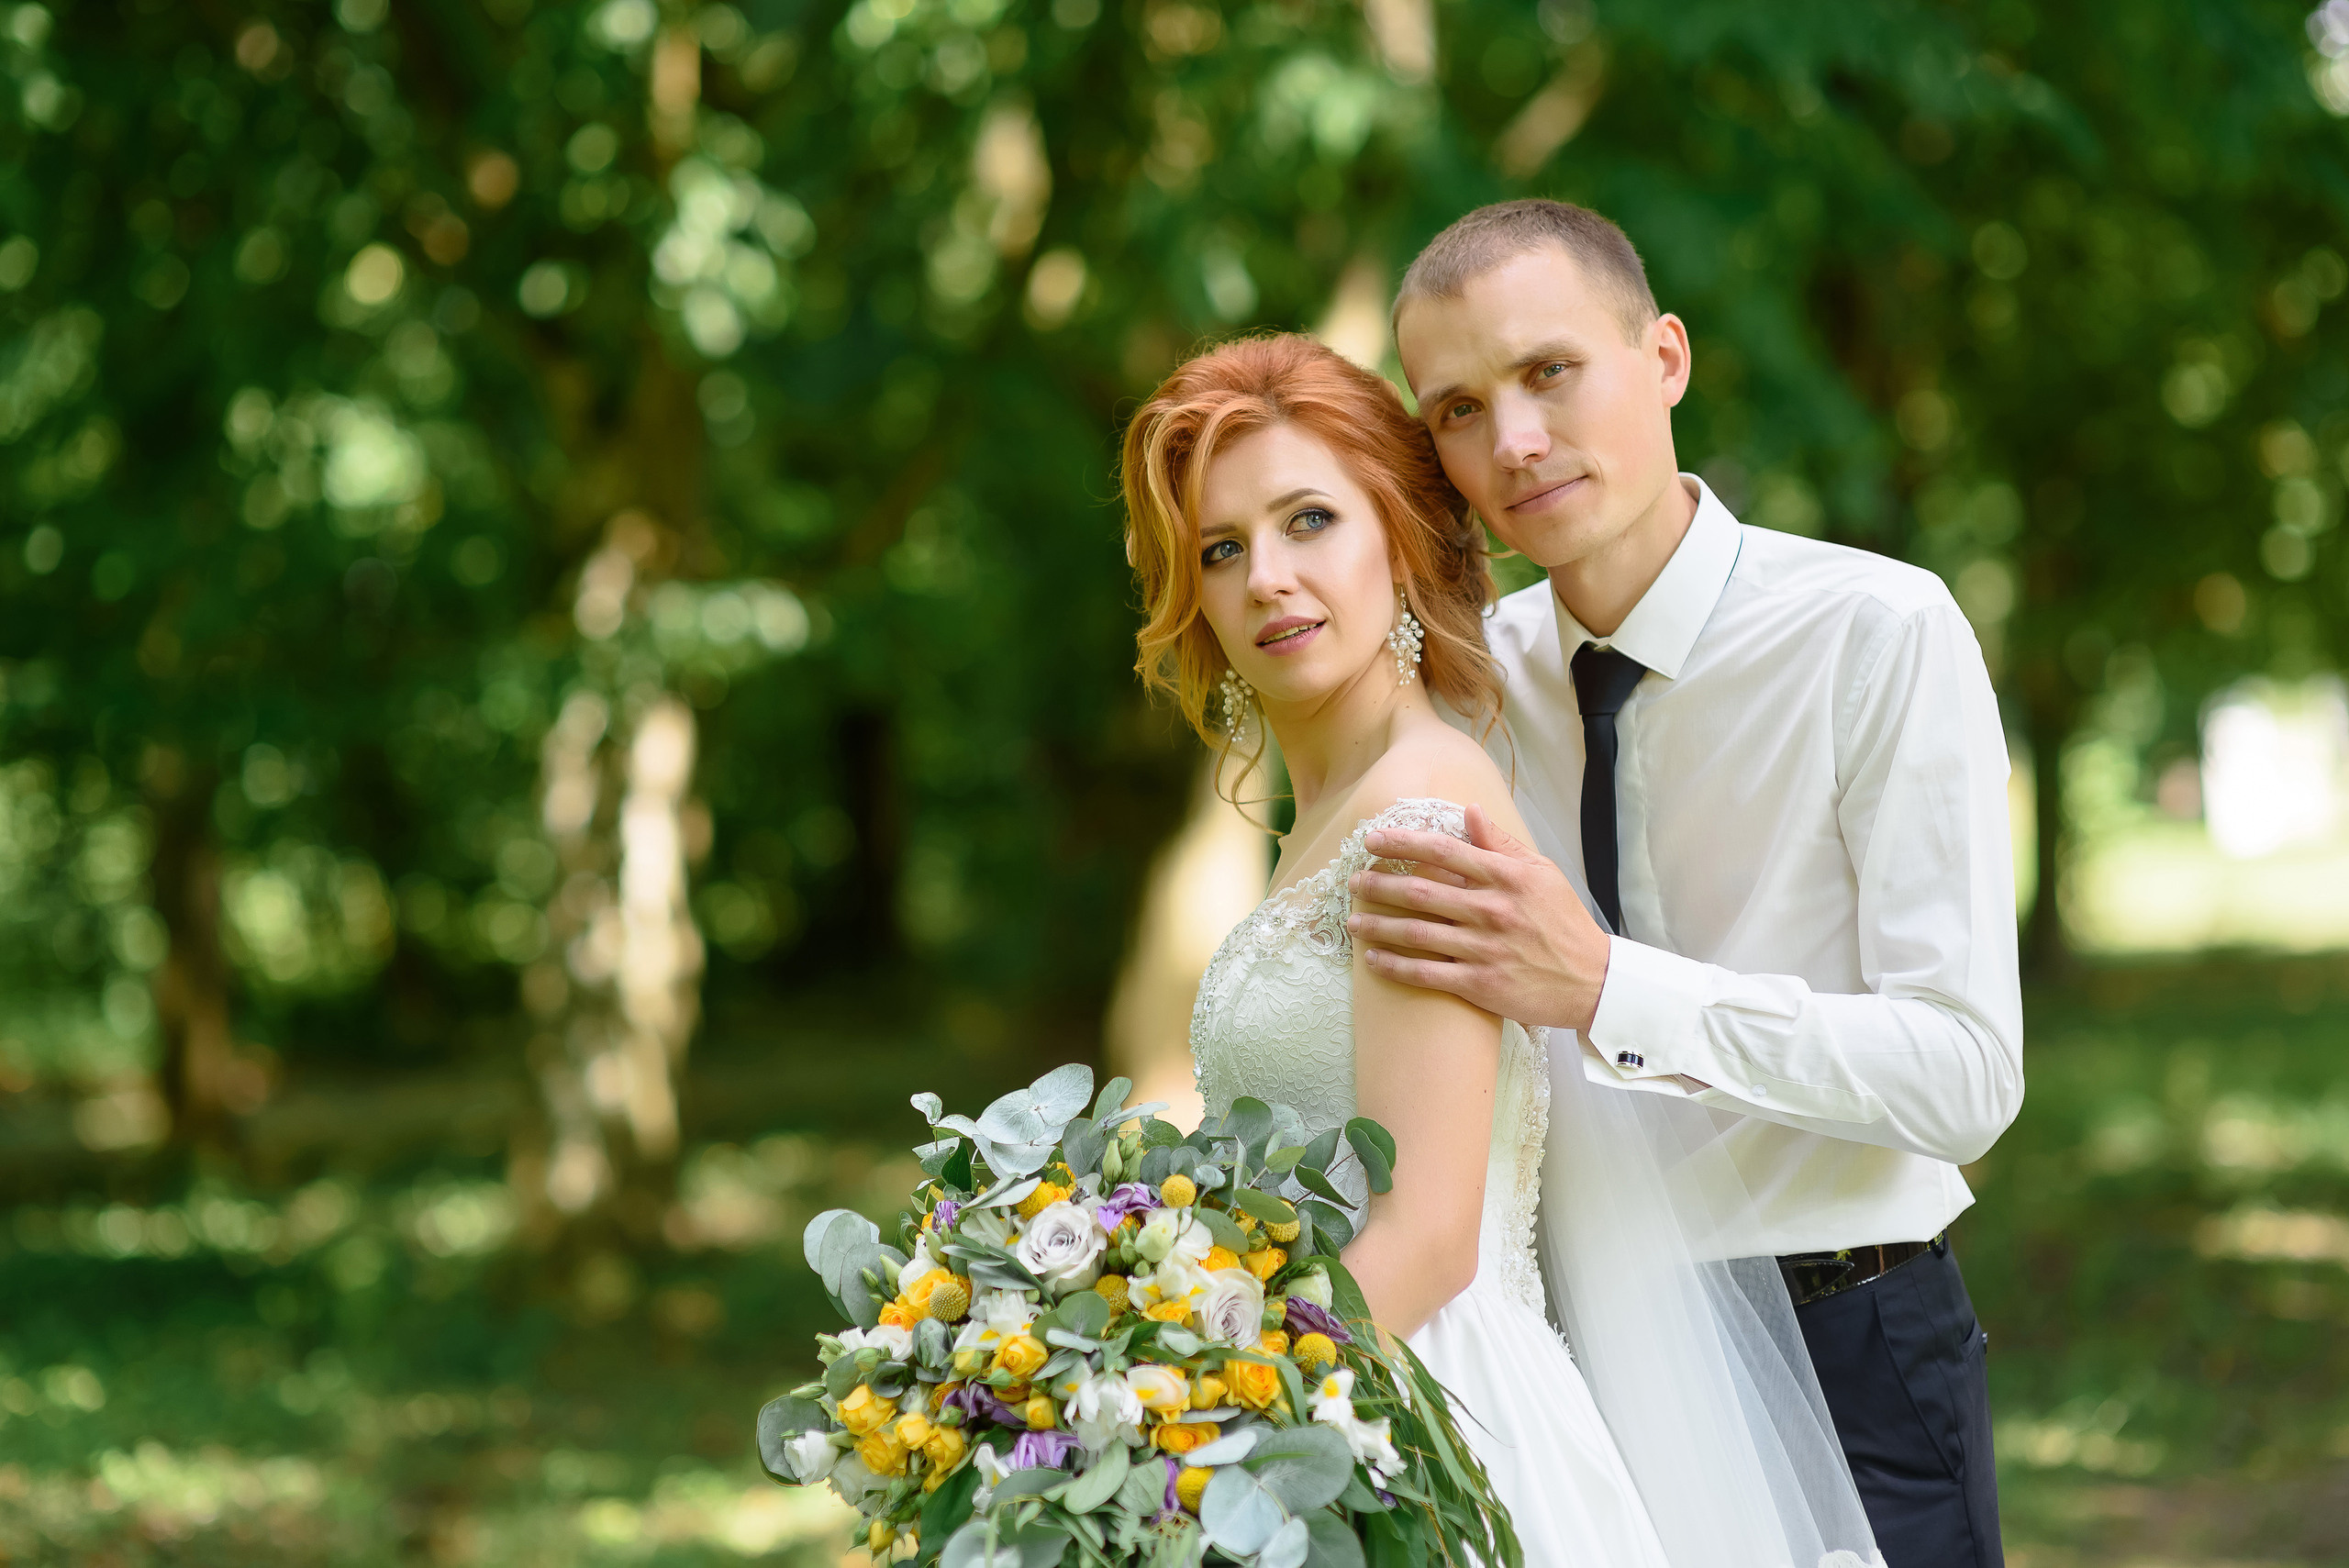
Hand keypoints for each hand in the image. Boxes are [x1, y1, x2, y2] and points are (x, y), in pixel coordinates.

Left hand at [1344, 803, 1611, 1032]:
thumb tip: (1469, 810)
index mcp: (1505, 877)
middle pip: (1419, 891)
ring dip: (1378, 926)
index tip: (1372, 839)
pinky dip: (1396, 966)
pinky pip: (1427, 973)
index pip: (1441, 850)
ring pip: (1416, 933)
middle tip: (1352, 881)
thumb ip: (1501, 843)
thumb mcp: (1541, 872)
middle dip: (1378, 884)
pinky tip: (1374, 959)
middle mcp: (1490, 909)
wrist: (1591, 980)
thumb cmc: (1563, 922)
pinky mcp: (1480, 984)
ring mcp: (1483, 948)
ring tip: (1353, 921)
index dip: (1402, 842)